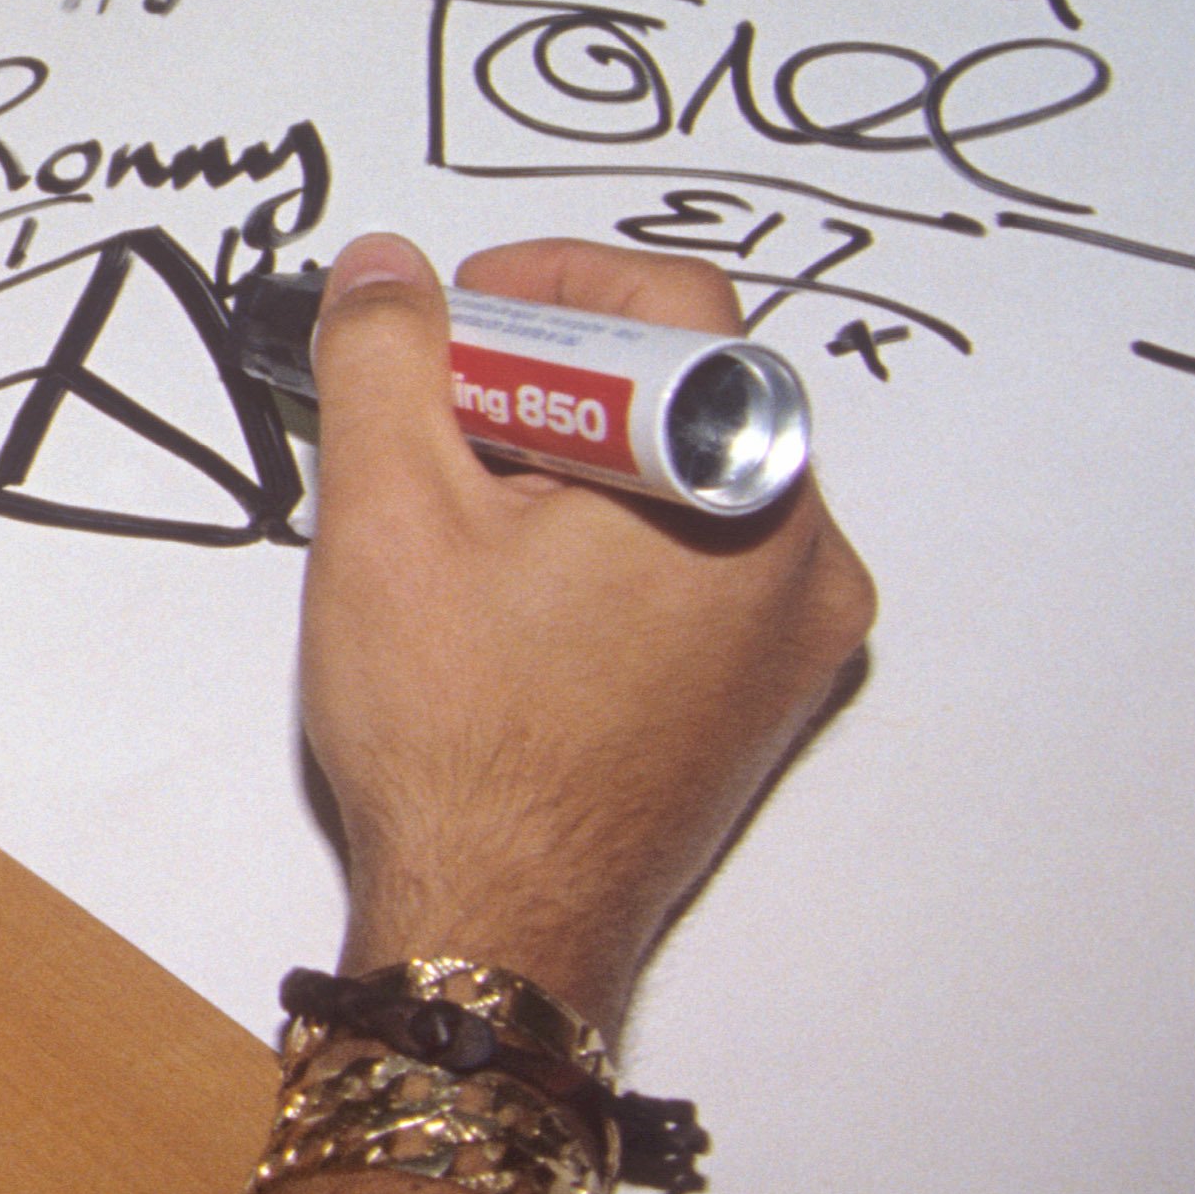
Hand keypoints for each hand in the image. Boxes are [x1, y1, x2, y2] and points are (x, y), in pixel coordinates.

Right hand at [293, 231, 875, 1026]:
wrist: (501, 923)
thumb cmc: (458, 736)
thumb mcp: (387, 511)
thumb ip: (389, 356)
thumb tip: (389, 270)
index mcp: (739, 489)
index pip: (671, 304)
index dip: (549, 282)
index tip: (460, 318)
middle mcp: (807, 557)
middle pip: (684, 390)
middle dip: (551, 379)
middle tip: (442, 423)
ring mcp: (797, 637)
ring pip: (691, 479)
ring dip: (579, 463)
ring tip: (469, 517)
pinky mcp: (767, 696)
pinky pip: (706, 567)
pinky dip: (617, 544)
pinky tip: (519, 592)